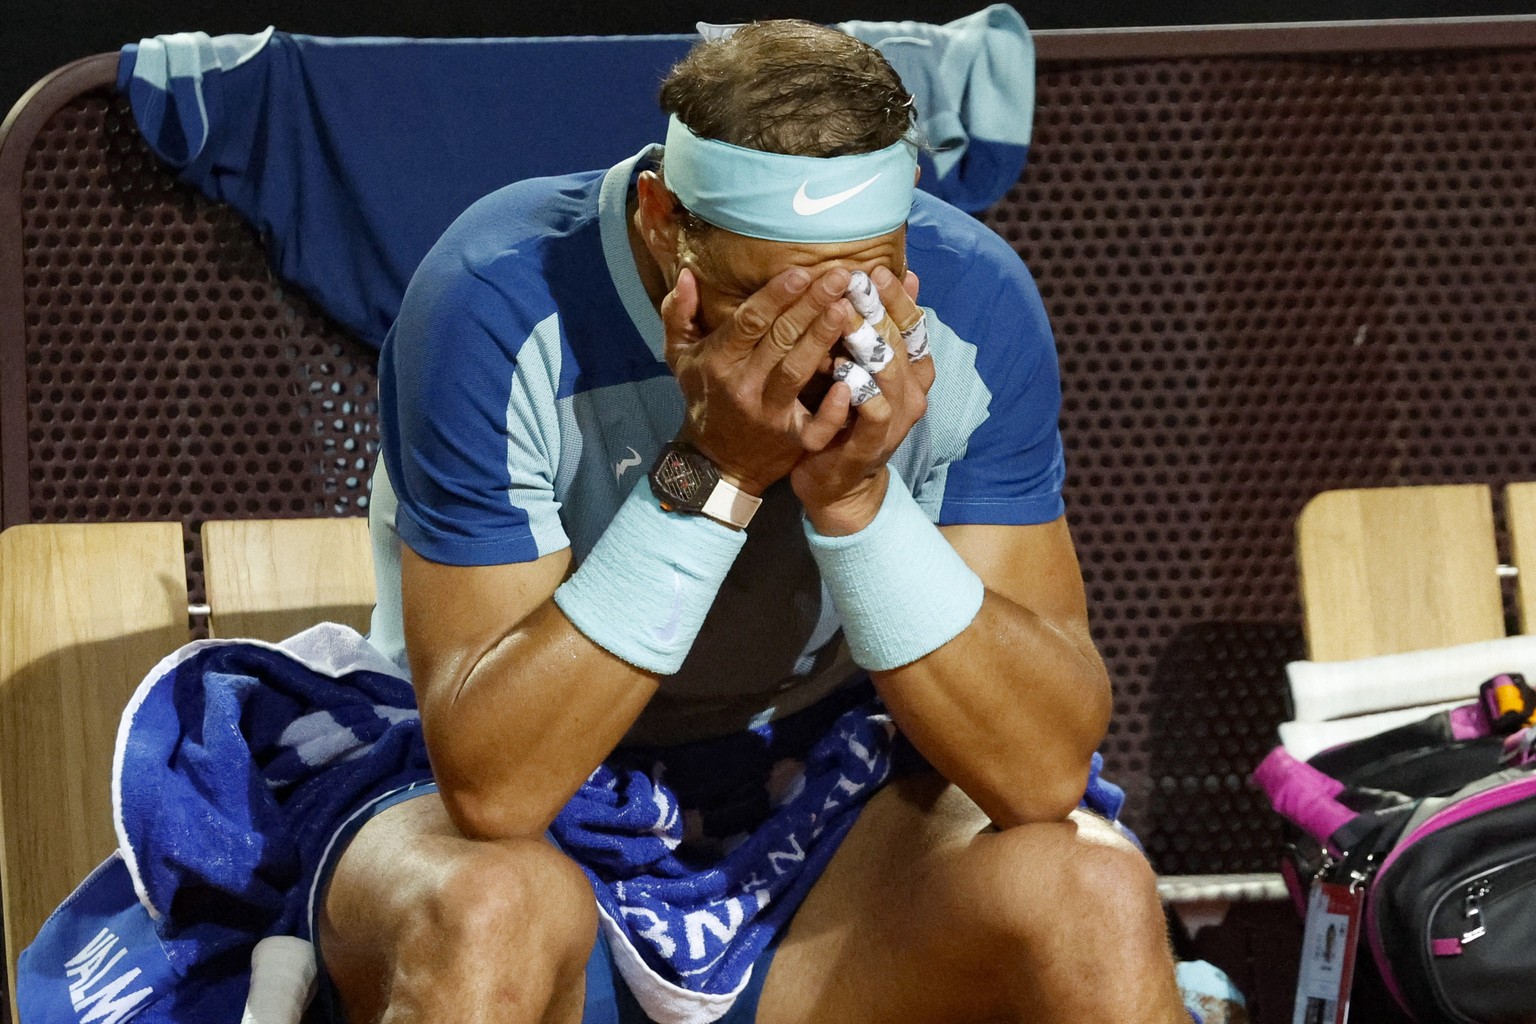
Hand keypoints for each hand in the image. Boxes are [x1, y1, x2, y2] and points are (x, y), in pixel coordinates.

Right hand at [661, 265, 856, 494]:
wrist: (716, 460)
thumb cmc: (704, 396)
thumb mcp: (680, 356)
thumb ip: (678, 314)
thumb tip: (687, 274)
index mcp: (718, 361)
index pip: (749, 322)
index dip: (774, 296)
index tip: (800, 272)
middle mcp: (743, 385)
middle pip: (780, 339)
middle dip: (810, 305)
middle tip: (840, 276)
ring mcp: (770, 414)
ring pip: (798, 371)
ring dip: (823, 338)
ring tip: (846, 309)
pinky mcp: (793, 439)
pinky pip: (816, 425)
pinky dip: (834, 407)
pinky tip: (851, 380)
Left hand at [791, 267, 934, 532]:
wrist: (839, 484)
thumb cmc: (847, 417)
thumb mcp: (863, 369)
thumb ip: (876, 330)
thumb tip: (899, 275)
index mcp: (913, 374)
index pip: (913, 327)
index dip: (897, 298)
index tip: (876, 270)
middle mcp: (911, 395)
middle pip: (899, 343)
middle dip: (877, 309)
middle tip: (855, 280)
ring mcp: (893, 421)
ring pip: (888, 374)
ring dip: (868, 342)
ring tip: (845, 314)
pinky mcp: (870, 445)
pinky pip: (871, 414)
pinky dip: (859, 391)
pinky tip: (840, 369)